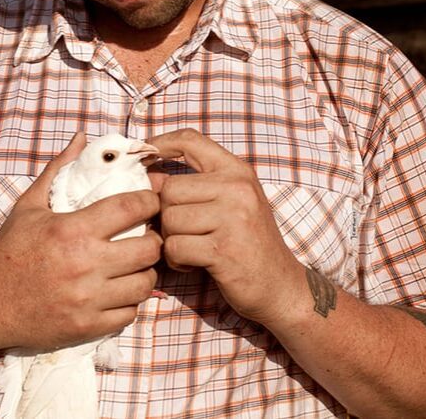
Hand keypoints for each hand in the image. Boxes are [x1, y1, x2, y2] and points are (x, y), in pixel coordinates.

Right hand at [0, 133, 162, 350]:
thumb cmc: (9, 251)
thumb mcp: (29, 205)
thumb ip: (58, 169)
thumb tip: (81, 138)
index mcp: (73, 229)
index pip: (132, 207)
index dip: (151, 201)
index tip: (151, 201)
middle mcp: (85, 264)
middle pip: (149, 248)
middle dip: (154, 239)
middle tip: (147, 236)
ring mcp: (88, 298)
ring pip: (145, 284)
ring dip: (144, 272)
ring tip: (134, 265)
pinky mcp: (88, 326)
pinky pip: (130, 313)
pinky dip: (129, 302)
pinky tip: (118, 291)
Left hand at [149, 129, 303, 325]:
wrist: (280, 285)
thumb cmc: (248, 242)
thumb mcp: (231, 203)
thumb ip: (196, 186)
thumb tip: (149, 177)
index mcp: (237, 171)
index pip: (190, 140)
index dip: (160, 142)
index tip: (145, 154)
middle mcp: (237, 188)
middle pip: (169, 190)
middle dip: (167, 215)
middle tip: (184, 232)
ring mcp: (232, 218)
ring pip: (169, 220)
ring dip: (172, 240)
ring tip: (192, 248)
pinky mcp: (223, 249)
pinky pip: (175, 248)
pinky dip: (177, 260)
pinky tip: (194, 263)